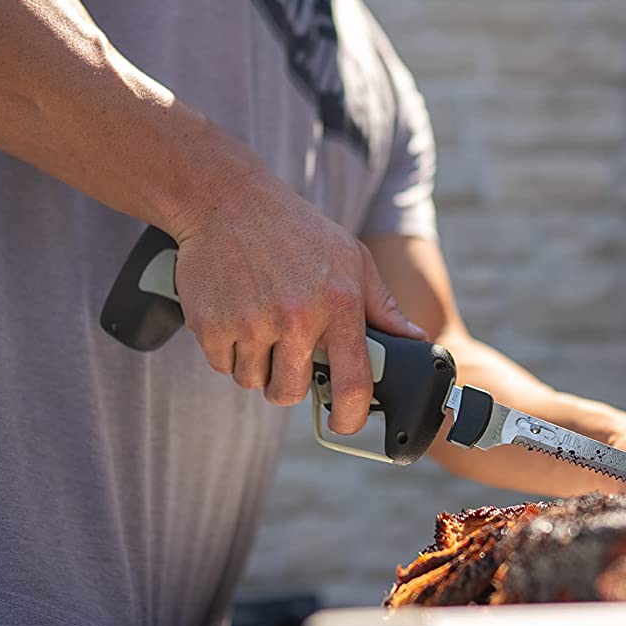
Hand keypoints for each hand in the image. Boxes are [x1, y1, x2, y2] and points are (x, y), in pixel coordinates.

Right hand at [170, 153, 425, 435]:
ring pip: (254, 382)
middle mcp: (296, 319)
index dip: (349, 418)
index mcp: (338, 306)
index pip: (352, 384)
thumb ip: (382, 306)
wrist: (229, 202)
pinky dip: (227, 351)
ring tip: (260, 325)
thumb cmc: (298, 230)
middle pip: (291, 392)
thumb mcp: (353, 258)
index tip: (345, 423)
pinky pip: (222, 366)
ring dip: (256, 365)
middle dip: (290, 382)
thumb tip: (413, 339)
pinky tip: (235, 316)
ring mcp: (251, 323)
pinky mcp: (211, 325)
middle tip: (288, 352)